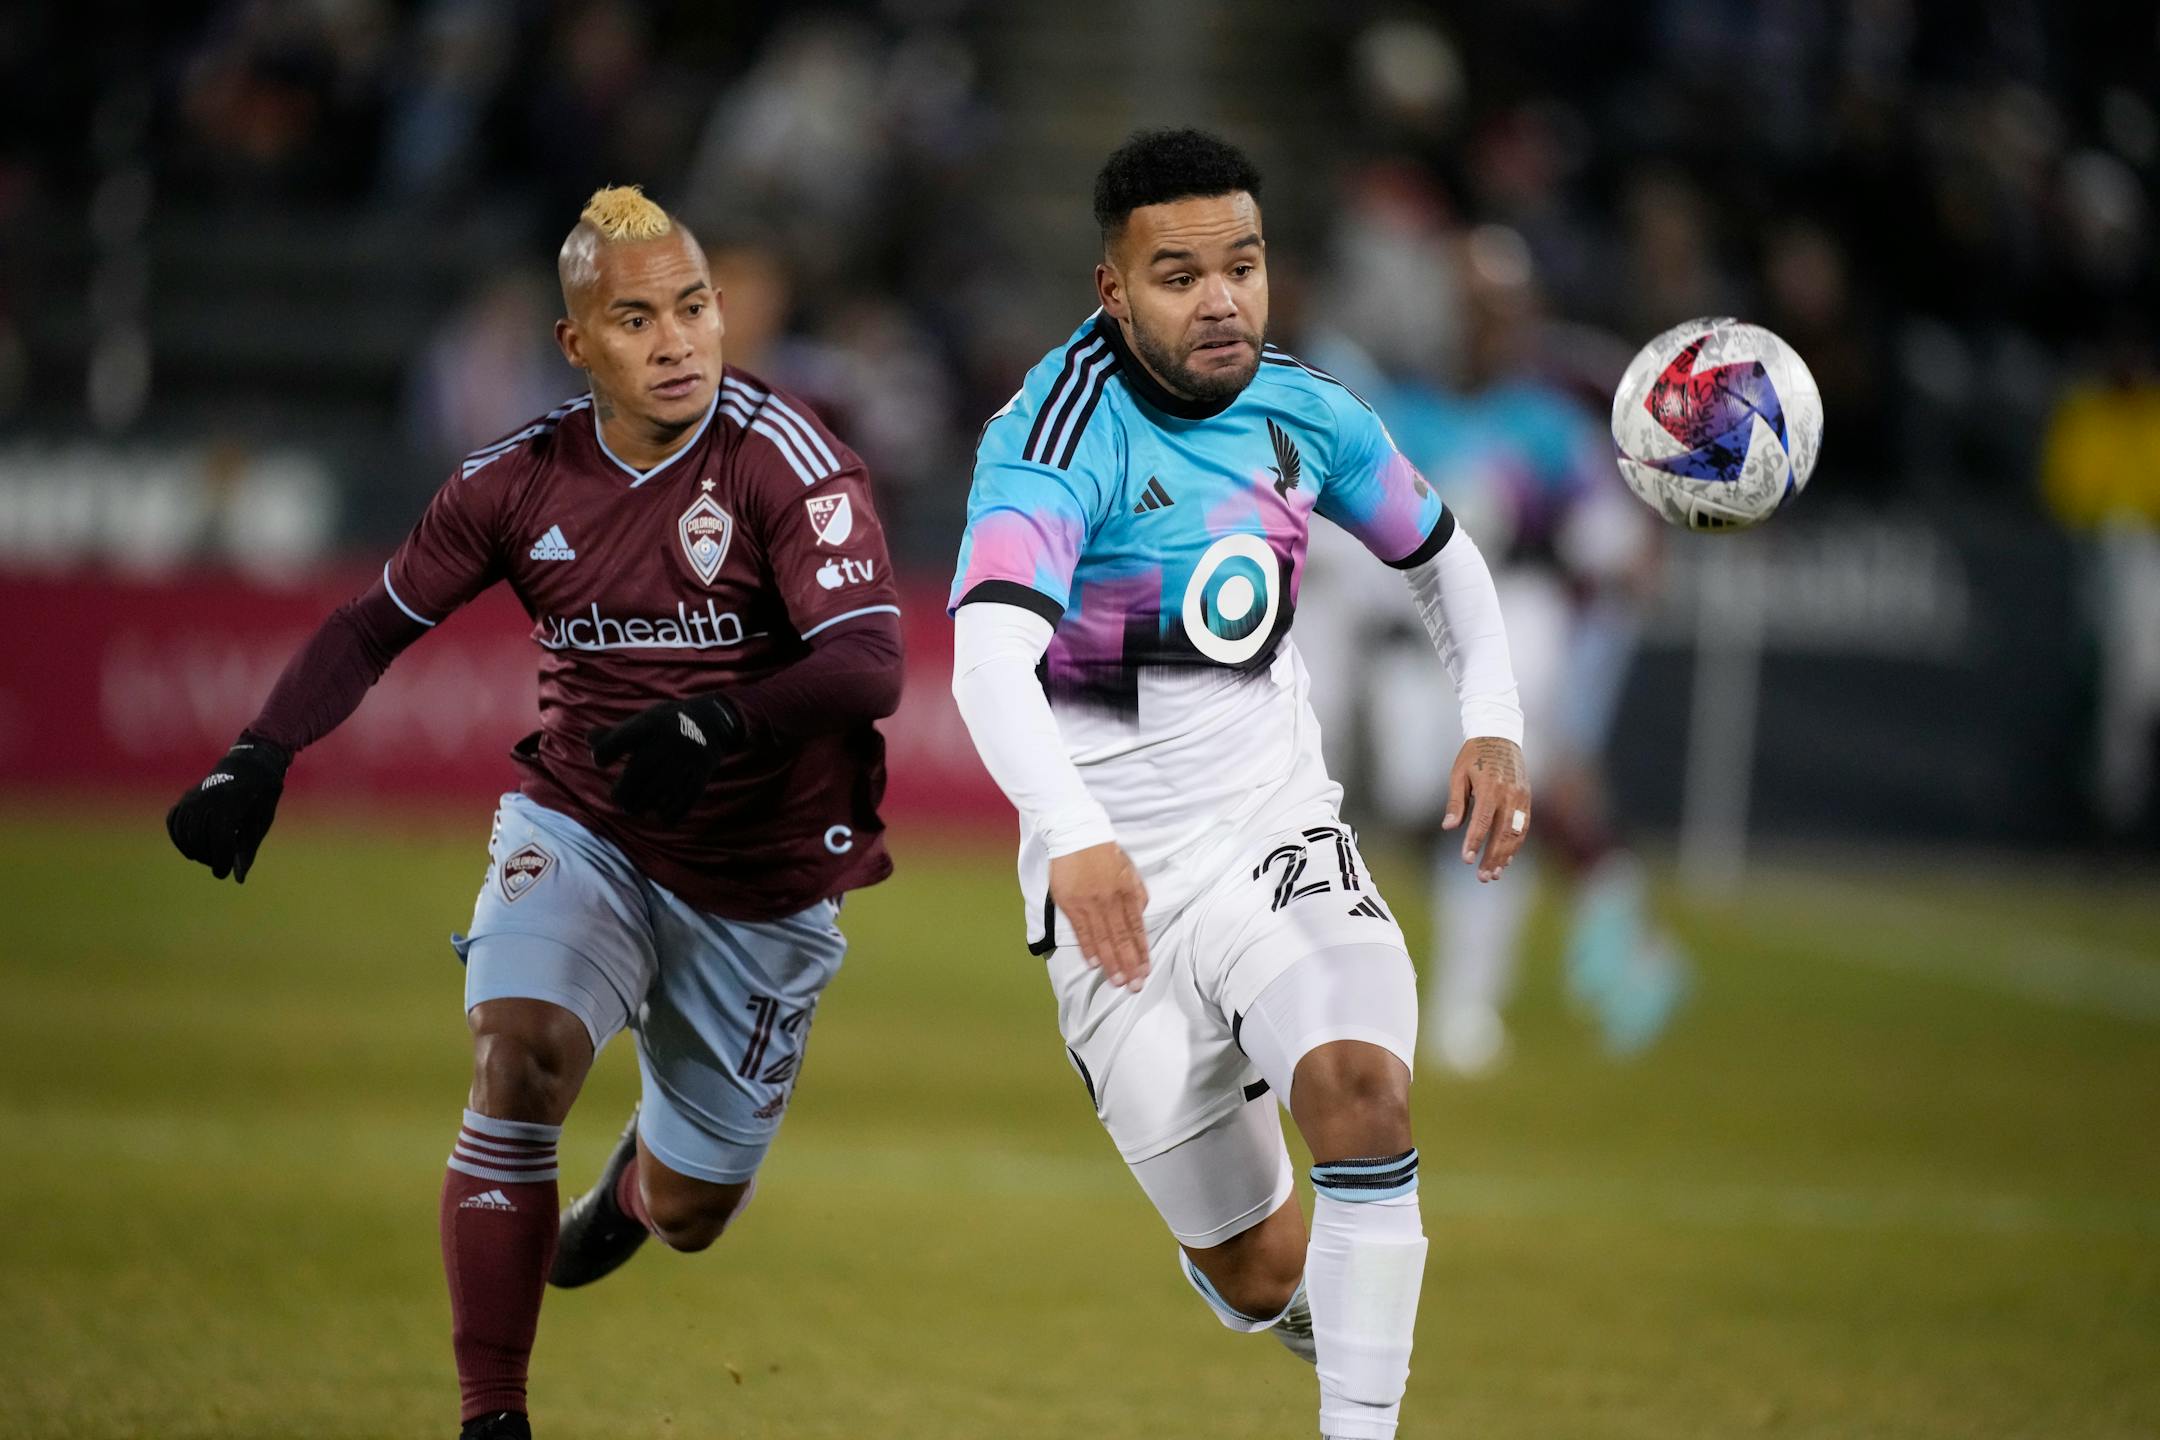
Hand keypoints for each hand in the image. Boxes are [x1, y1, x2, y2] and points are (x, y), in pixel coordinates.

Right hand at [166, 740, 290, 882]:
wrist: (250, 766)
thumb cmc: (261, 797)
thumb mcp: (261, 822)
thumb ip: (248, 850)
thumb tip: (237, 879)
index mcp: (230, 803)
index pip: (219, 839)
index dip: (220, 860)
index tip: (222, 874)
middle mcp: (207, 798)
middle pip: (201, 839)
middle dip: (209, 858)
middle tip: (220, 864)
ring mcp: (193, 797)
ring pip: (186, 833)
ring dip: (195, 851)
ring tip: (210, 856)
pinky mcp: (185, 798)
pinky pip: (174, 822)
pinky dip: (179, 838)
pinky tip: (191, 848)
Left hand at [588, 696, 741, 823]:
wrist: (712, 720)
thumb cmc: (666, 723)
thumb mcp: (643, 720)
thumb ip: (615, 733)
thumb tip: (590, 740)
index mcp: (649, 725)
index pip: (616, 743)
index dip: (603, 755)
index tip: (603, 761)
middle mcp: (667, 740)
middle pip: (636, 774)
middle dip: (622, 794)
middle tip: (620, 800)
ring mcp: (686, 758)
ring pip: (657, 792)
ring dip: (642, 806)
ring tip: (636, 808)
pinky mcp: (702, 774)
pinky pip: (682, 803)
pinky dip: (668, 814)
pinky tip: (661, 813)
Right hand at [1049, 841, 1150, 989]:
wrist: (1076, 834)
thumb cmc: (1104, 853)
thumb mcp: (1128, 869)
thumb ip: (1137, 894)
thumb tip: (1141, 916)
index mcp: (1128, 893)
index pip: (1137, 928)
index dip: (1142, 952)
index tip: (1145, 971)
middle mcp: (1111, 901)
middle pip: (1122, 939)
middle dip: (1129, 964)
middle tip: (1134, 986)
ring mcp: (1090, 904)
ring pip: (1103, 939)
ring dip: (1111, 962)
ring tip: (1117, 981)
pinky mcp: (1071, 904)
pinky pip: (1082, 931)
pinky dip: (1088, 948)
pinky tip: (1093, 964)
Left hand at [1444, 736, 1531, 882]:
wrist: (1499, 735)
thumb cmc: (1473, 755)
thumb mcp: (1458, 775)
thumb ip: (1456, 802)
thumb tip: (1450, 827)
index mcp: (1490, 787)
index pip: (1482, 822)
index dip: (1474, 842)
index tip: (1466, 859)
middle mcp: (1509, 794)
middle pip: (1502, 833)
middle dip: (1493, 857)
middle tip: (1482, 877)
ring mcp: (1521, 797)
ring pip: (1516, 833)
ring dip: (1506, 855)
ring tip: (1494, 873)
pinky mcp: (1527, 798)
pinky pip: (1523, 826)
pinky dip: (1515, 844)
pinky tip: (1506, 858)